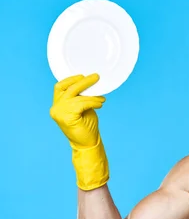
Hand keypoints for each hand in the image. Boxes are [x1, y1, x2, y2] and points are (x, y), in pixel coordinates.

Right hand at [50, 73, 109, 189]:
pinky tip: (100, 104)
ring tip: (102, 98)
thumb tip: (91, 84)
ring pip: (77, 96)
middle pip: (68, 89)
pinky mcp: (67, 117)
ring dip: (92, 95)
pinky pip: (82, 104)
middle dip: (84, 81)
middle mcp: (55, 108)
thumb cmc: (86, 126)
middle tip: (96, 77)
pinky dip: (92, 102)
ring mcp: (59, 113)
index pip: (59, 87)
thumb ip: (82, 97)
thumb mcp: (83, 107)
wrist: (88, 143)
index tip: (83, 75)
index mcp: (57, 105)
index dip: (71, 79)